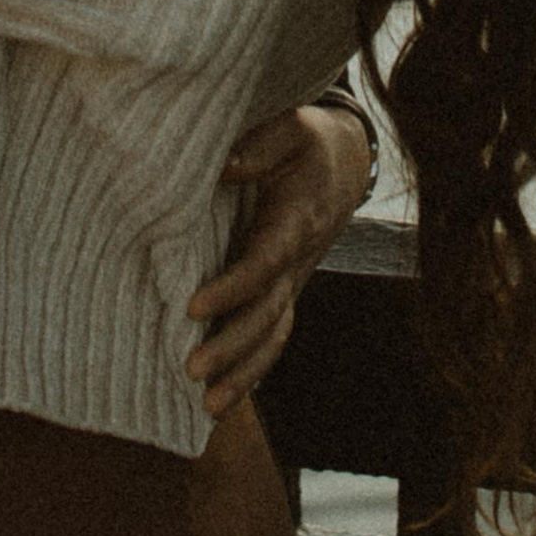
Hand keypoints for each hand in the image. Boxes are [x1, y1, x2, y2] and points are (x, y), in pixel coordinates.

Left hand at [184, 97, 374, 417]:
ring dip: (242, 373)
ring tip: (207, 407)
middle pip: (267, 314)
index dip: (233, 288)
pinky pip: (271, 340)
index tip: (193, 308)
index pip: (265, 263)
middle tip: (191, 369)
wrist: (344, 167)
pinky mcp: (283, 293)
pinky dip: (250, 373)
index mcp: (296, 223)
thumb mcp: (291, 128)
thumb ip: (259, 146)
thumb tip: (223, 167)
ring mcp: (292, 284)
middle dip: (231, 346)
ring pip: (272, 337)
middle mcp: (297, 263)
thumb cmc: (308, 145)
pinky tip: (221, 401)